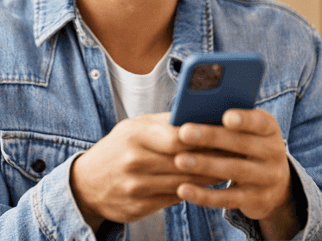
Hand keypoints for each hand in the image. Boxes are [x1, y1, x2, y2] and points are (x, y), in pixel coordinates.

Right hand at [70, 113, 224, 228]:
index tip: (225, 135)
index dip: (203, 138)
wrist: (85, 184)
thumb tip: (200, 114)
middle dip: (212, 158)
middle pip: (184, 163)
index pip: (177, 138)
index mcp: (134, 136)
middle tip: (236, 154)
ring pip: (183, 183)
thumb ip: (164, 123)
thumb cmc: (117, 149)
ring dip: (208, 178)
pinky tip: (205, 186)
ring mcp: (135, 187)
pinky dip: (192, 192)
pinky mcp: (138, 207)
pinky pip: (174, 200)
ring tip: (227, 169)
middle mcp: (133, 162)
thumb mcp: (133, 127)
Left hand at [174, 109, 300, 237]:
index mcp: (270, 129)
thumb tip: (190, 117)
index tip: (225, 116)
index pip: (260, 121)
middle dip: (211, 137)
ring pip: (234, 170)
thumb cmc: (248, 148)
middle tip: (184, 133)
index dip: (244, 119)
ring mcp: (268, 178)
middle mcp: (274, 153)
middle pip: (241, 144)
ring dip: (205, 165)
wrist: (276, 186)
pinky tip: (183, 189)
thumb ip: (226, 124)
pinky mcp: (256, 200)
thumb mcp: (248, 133)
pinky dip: (204, 195)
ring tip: (179, 160)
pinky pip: (228, 198)